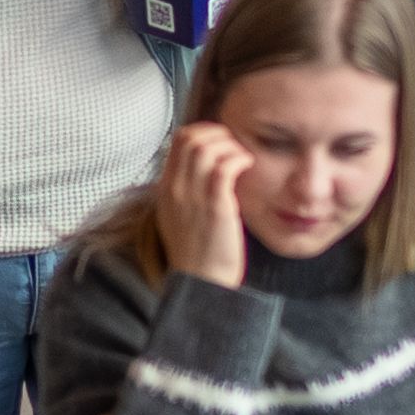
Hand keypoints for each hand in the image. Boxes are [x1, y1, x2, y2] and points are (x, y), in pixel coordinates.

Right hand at [152, 125, 257, 290]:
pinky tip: (248, 166)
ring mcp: (193, 197)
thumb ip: (187, 189)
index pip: (178, 140)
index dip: (204, 132)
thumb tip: (207, 166)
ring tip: (243, 158)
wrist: (200, 282)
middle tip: (235, 146)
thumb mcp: (180, 215)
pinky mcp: (215, 208)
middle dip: (218, 133)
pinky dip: (238, 159)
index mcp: (166, 189)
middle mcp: (175, 189)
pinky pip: (223, 168)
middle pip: (190, 138)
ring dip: (230, 145)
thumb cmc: (198, 250)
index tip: (223, 141)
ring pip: (205, 148)